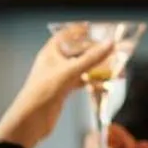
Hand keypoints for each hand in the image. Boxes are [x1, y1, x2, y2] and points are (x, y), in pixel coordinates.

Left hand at [0, 30, 116, 147]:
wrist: (32, 120)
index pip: (65, 35)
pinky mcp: (63, 91)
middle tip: (111, 50)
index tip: (91, 27)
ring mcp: (59, 77)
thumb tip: (110, 44)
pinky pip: (81, 82)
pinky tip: (105, 84)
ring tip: (115, 69)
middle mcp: (54, 63)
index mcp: (50, 53)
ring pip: (81, 68)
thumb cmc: (43, 91)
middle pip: (77, 52)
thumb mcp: (69, 72)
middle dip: (94, 51)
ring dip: (96, 68)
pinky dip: (93, 82)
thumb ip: (91, 58)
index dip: (77, 30)